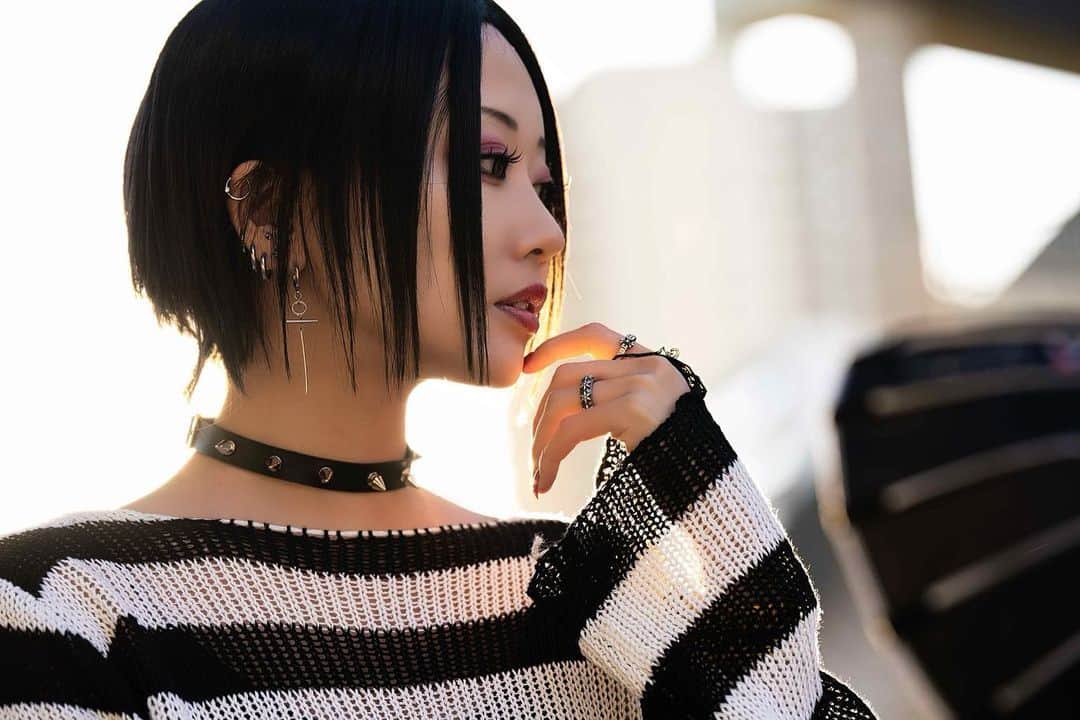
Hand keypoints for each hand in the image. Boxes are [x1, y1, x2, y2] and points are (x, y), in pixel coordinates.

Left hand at [523, 322, 690, 497]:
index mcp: (653, 364)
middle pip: (570, 375)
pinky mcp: (634, 410)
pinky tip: (545, 480)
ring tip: (537, 473)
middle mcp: (649, 367)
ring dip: (541, 440)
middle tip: (534, 452)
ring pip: (564, 401)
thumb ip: (619, 400)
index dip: (558, 344)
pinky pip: (573, 428)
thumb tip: (562, 408)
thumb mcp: (650, 420)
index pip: (597, 336)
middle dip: (541, 414)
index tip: (529, 365)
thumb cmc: (678, 464)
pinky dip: (550, 454)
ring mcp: (643, 386)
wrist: (712, 489)